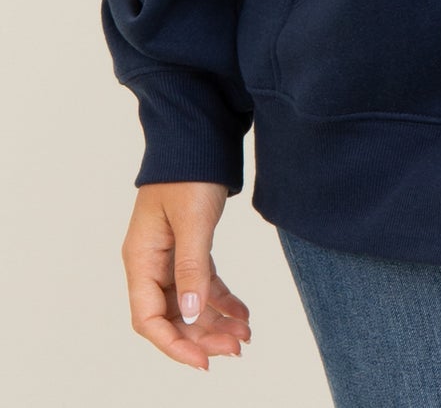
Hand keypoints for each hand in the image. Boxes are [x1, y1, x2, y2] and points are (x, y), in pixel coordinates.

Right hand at [121, 182, 250, 369]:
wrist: (200, 134)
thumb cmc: (189, 171)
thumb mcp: (192, 220)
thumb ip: (191, 268)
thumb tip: (190, 313)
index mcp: (141, 258)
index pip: (148, 318)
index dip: (173, 344)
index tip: (203, 361)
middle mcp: (151, 261)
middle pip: (171, 315)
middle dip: (202, 336)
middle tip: (235, 349)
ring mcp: (170, 256)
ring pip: (190, 303)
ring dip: (215, 322)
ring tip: (244, 336)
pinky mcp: (190, 247)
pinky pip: (203, 284)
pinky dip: (222, 300)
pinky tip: (242, 314)